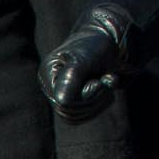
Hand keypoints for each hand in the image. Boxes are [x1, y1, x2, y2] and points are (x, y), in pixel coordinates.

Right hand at [39, 5, 135, 120]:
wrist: (105, 41)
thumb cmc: (95, 46)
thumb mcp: (85, 57)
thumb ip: (73, 75)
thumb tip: (63, 102)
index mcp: (49, 72)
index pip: (65, 101)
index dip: (88, 95)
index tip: (102, 80)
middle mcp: (50, 86)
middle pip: (70, 112)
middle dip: (96, 98)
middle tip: (109, 79)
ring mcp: (58, 95)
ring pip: (75, 117)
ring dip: (98, 102)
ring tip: (107, 82)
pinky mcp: (69, 103)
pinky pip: (81, 117)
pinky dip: (98, 106)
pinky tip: (105, 91)